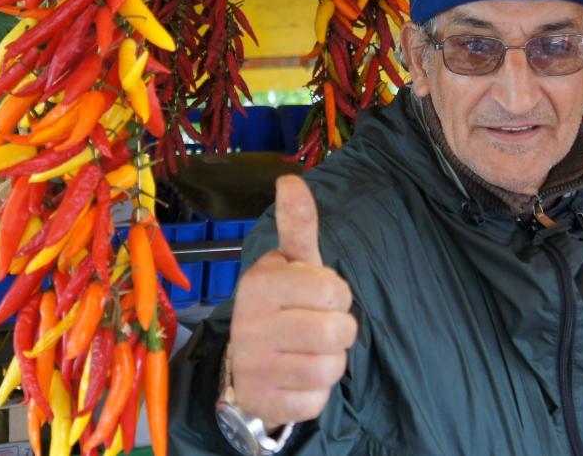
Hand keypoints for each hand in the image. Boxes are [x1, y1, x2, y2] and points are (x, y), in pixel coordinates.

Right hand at [228, 175, 358, 426]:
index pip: (332, 290)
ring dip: (331, 362)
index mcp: (260, 284)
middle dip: (340, 330)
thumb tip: (290, 179)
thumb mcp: (290, 264)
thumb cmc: (280, 306)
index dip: (337, 295)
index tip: (322, 296)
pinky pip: (316, 400)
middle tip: (320, 327)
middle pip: (338, 331)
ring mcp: (255, 367)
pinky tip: (299, 378)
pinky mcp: (264, 402)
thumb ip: (298, 226)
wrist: (243, 366)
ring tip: (310, 352)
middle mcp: (251, 324)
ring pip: (331, 367)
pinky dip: (317, 392)